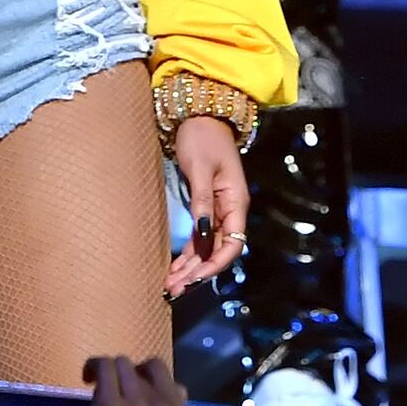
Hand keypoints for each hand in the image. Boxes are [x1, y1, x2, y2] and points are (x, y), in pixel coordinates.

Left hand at [40, 355, 187, 405]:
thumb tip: (180, 387)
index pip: (164, 373)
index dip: (143, 375)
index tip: (127, 387)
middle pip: (144, 365)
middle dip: (126, 371)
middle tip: (110, 386)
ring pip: (121, 362)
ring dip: (107, 370)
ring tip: (95, 385)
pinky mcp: (110, 405)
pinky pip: (103, 367)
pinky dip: (92, 368)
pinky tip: (86, 380)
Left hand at [163, 116, 250, 293]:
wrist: (200, 117)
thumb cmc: (202, 139)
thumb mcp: (200, 169)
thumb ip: (202, 201)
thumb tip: (204, 233)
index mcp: (236, 202)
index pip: (233, 243)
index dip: (216, 264)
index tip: (195, 277)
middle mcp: (229, 211)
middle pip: (218, 251)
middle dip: (198, 272)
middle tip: (174, 288)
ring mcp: (217, 211)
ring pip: (207, 248)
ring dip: (191, 268)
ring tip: (170, 284)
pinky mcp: (204, 208)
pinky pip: (200, 239)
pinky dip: (188, 255)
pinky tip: (175, 268)